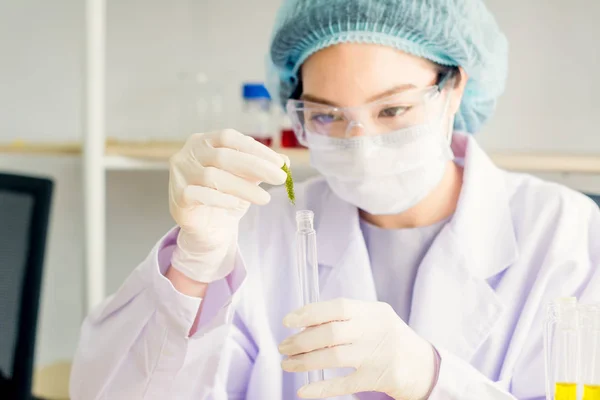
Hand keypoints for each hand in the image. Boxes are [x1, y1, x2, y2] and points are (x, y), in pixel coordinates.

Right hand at [169, 129, 287, 282]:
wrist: (206, 227)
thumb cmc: (224, 195)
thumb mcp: (245, 178)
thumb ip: (260, 167)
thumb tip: (285, 161)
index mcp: (204, 141)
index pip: (229, 137)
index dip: (256, 148)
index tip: (280, 162)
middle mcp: (188, 154)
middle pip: (223, 156)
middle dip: (255, 166)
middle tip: (280, 178)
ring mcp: (179, 175)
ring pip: (213, 177)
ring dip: (243, 188)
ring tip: (265, 199)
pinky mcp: (177, 197)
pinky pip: (199, 195)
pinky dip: (219, 199)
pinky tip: (235, 205)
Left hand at [279, 298, 437, 399]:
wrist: (424, 366)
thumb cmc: (389, 338)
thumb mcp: (375, 320)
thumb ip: (346, 319)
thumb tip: (305, 325)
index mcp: (373, 311)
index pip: (337, 306)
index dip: (309, 313)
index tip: (287, 321)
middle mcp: (375, 330)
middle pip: (331, 332)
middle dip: (301, 340)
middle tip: (284, 347)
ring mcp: (377, 355)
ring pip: (333, 356)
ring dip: (304, 361)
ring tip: (287, 363)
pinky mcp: (377, 378)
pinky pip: (343, 384)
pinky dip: (321, 387)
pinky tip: (303, 389)